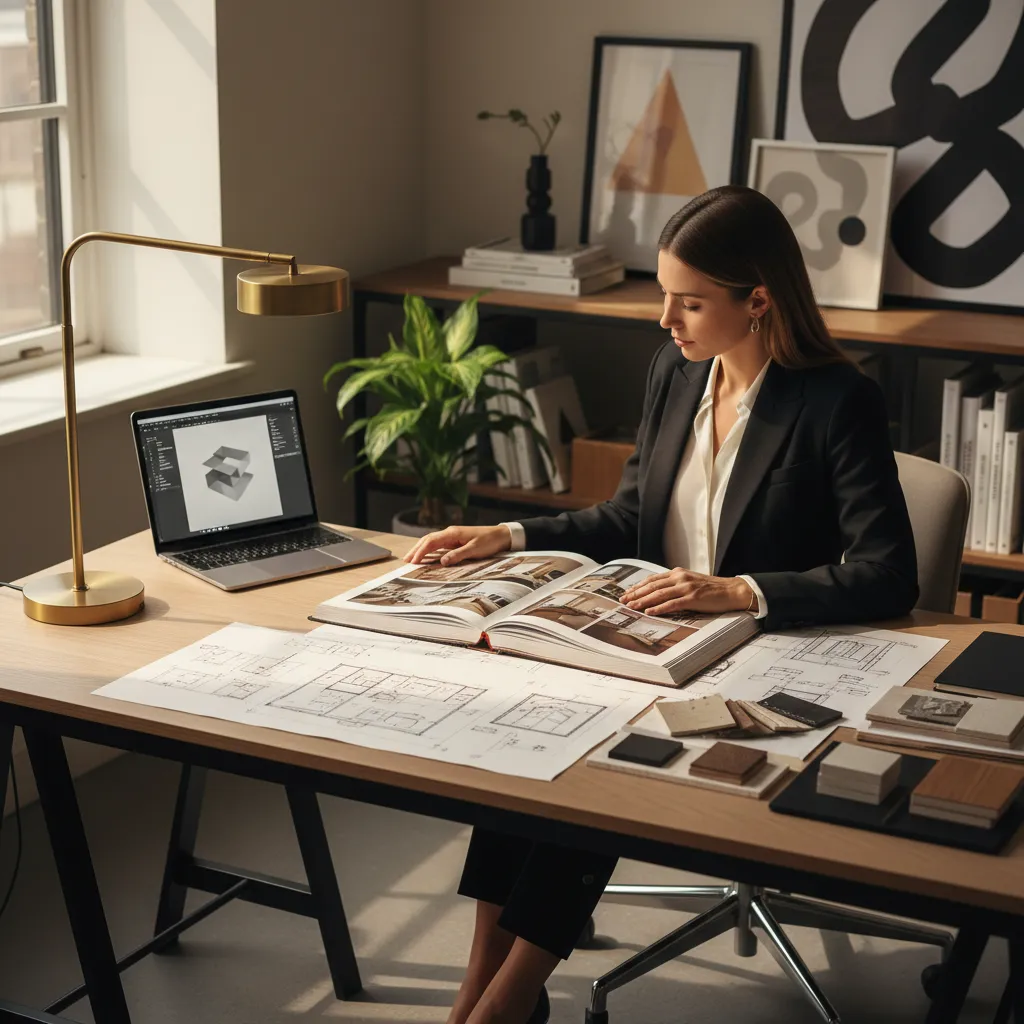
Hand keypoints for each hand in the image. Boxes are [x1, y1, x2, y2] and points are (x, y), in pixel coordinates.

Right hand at [405, 524, 512, 565]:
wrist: (501, 535)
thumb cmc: (489, 541)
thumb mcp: (475, 549)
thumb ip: (458, 555)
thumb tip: (442, 561)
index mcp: (452, 533)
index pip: (431, 541)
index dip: (421, 551)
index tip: (413, 561)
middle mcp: (450, 532)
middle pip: (427, 539)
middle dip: (416, 549)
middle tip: (406, 560)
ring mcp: (452, 535)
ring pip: (431, 541)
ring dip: (421, 549)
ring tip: (411, 558)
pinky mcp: (455, 540)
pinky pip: (438, 544)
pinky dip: (429, 549)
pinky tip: (426, 555)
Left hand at [620, 569, 753, 615]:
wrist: (732, 591)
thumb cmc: (712, 589)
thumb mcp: (690, 582)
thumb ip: (675, 585)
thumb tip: (659, 593)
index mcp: (678, 573)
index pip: (653, 579)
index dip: (638, 586)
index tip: (627, 592)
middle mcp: (680, 578)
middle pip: (652, 586)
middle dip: (636, 593)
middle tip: (623, 600)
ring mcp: (686, 587)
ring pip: (659, 594)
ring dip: (643, 601)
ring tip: (631, 606)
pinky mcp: (693, 598)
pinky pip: (672, 604)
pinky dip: (659, 608)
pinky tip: (649, 612)